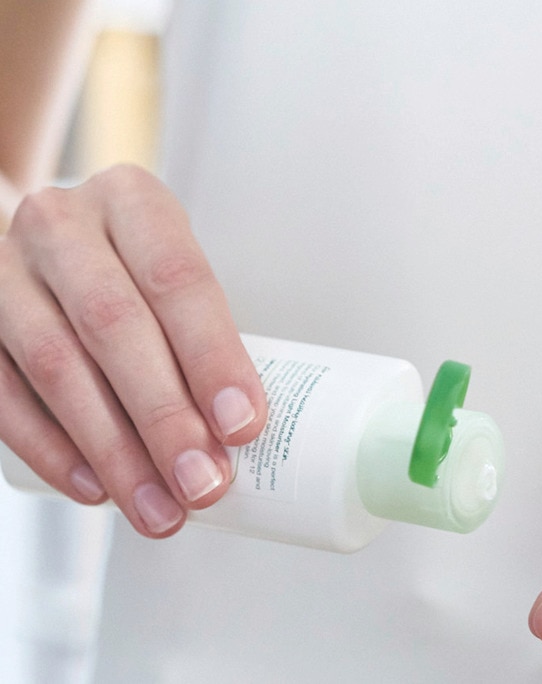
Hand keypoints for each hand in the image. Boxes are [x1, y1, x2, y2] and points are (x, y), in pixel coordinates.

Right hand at [0, 165, 266, 536]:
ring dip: (113, 449)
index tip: (243, 427)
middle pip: (114, 325)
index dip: (212, 356)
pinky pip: (2, 393)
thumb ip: (202, 335)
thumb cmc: (135, 275)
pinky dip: (50, 449)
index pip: (178, 279)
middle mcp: (61, 223)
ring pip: (56, 365)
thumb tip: (242, 437)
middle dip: (164, 416)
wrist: (44, 251)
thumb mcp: (172, 274)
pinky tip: (93, 490)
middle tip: (202, 485)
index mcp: (132, 200)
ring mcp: (1, 268)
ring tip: (158, 509)